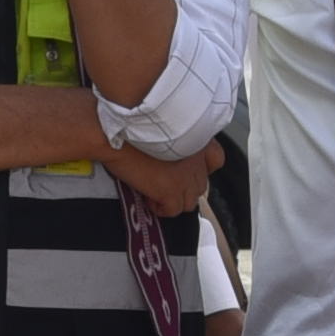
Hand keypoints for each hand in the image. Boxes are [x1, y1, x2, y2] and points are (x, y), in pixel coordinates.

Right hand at [95, 122, 213, 217]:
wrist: (119, 133)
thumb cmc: (131, 125)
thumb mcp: (160, 127)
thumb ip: (174, 140)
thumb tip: (169, 156)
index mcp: (196, 139)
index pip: (216, 160)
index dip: (201, 170)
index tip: (186, 172)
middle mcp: (197, 158)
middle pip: (200, 185)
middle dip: (183, 188)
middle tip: (164, 185)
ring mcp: (187, 176)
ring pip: (190, 202)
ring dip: (173, 200)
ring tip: (155, 194)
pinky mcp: (172, 190)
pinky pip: (172, 210)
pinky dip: (160, 208)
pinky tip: (147, 198)